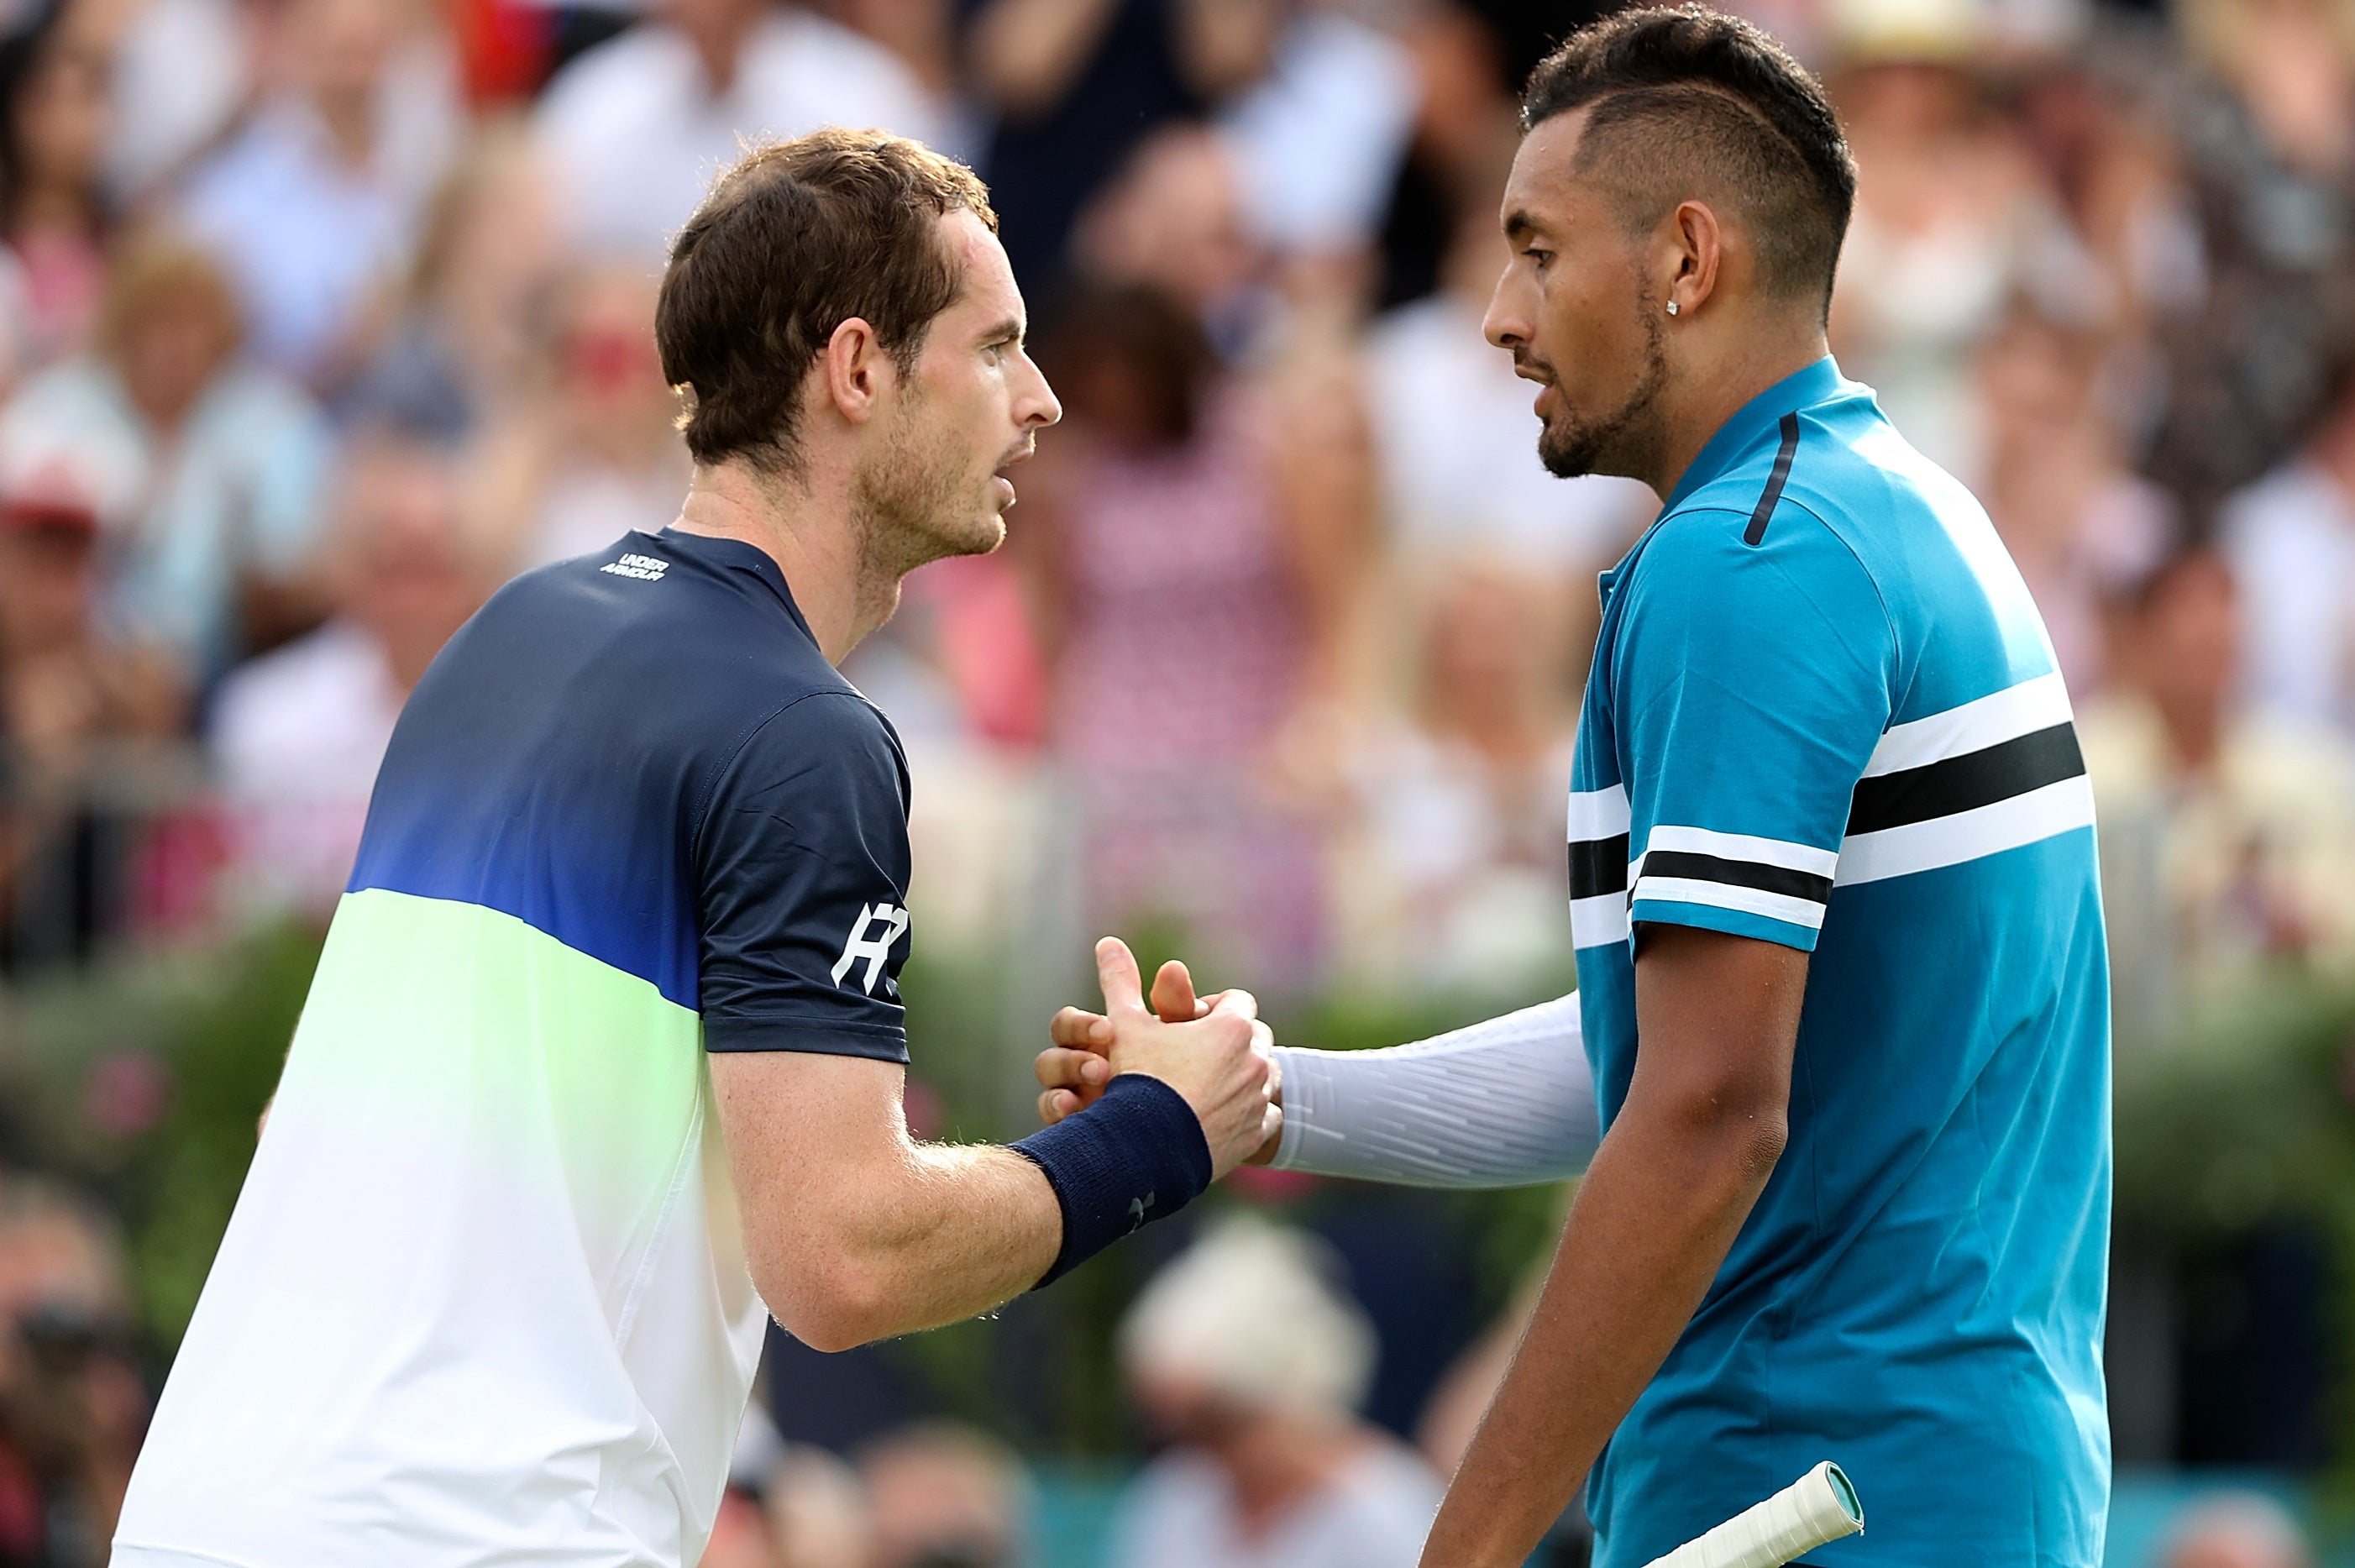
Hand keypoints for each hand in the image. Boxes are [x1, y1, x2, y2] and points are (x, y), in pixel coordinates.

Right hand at [1050, 939, 1278, 1178]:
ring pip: (1264, 1076)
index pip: (1237, 1001)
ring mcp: (1259, 1099)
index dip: (1214, 1008)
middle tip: (1200, 1055)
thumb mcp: (1124, 1026)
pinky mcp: (1257, 1133)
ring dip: (1245, 1077)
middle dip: (1234, 1043)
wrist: (1144, 1148)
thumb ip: (1120, 982)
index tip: (1191, 1022)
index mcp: (1232, 1028)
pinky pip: (1266, 1115)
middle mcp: (1256, 1060)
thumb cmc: (1135, 1081)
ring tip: (1210, 1086)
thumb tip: (1107, 942)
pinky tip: (1222, 1116)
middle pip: (1256, 1037)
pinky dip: (1250, 1114)